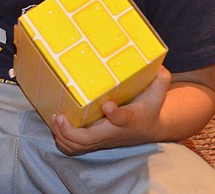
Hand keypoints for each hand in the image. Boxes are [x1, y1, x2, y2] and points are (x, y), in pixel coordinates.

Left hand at [49, 67, 171, 155]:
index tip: (107, 105)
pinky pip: (75, 148)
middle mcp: (112, 132)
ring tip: (55, 118)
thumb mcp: (158, 95)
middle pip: (90, 139)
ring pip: (79, 146)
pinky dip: (63, 141)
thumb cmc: (149, 108)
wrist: (148, 130)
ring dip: (63, 135)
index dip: (114, 114)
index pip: (122, 119)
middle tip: (60, 116)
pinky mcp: (95, 142)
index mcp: (128, 119)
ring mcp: (102, 140)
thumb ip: (160, 81)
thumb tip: (160, 66)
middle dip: (71, 131)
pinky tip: (56, 125)